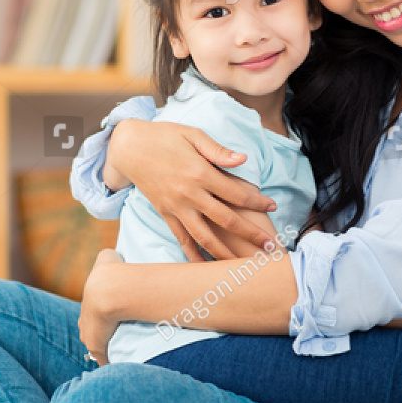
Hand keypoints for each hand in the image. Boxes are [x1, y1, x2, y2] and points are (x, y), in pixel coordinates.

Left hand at [79, 249, 124, 362]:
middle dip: (98, 333)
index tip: (107, 317)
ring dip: (104, 348)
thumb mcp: (107, 256)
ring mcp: (89, 335)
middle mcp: (84, 320)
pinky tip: (117, 366)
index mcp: (87, 302)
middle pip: (89, 330)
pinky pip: (103, 358)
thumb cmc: (112, 271)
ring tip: (118, 352)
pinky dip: (109, 362)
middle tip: (114, 335)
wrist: (110, 290)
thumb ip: (108, 256)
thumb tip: (112, 254)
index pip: (89, 312)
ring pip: (95, 345)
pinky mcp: (96, 347)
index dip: (98, 315)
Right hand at [109, 119, 275, 261]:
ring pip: (205, 237)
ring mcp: (176, 207)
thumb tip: (243, 159)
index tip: (273, 206)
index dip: (257, 201)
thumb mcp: (192, 134)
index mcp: (199, 172)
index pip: (236, 193)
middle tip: (272, 247)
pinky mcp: (165, 214)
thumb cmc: (164, 136)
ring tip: (243, 265)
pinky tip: (205, 268)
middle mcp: (189, 194)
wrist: (128, 147)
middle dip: (251, 234)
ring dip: (226, 253)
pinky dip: (193, 255)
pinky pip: (181, 239)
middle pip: (227, 220)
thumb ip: (218, 150)